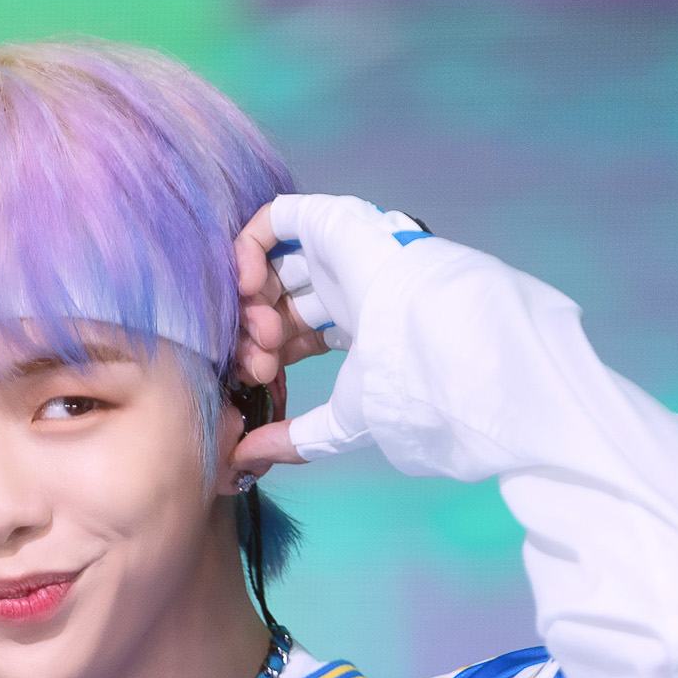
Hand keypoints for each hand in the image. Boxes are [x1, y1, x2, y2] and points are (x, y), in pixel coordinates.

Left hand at [231, 194, 433, 467]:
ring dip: (252, 302)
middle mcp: (344, 284)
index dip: (266, 356)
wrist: (432, 341)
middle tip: (258, 365)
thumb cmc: (401, 382)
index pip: (292, 333)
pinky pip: (273, 220)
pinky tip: (248, 285)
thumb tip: (245, 457)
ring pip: (270, 267)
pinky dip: (248, 249)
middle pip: (275, 302)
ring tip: (263, 333)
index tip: (261, 384)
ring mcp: (336, 251)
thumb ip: (292, 438)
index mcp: (354, 324)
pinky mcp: (329, 221)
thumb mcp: (341, 421)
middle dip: (255, 336)